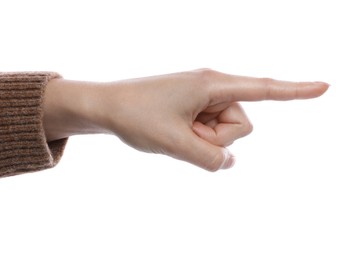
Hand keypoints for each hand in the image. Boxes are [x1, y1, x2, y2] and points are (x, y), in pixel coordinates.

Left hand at [42, 69, 328, 170]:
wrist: (105, 106)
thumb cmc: (135, 117)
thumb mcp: (174, 144)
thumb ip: (209, 158)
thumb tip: (229, 161)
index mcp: (211, 84)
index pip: (263, 89)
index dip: (295, 91)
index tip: (325, 87)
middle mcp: (211, 87)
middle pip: (242, 125)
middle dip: (217, 138)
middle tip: (182, 132)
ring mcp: (202, 98)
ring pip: (225, 133)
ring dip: (202, 140)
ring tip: (173, 131)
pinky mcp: (193, 108)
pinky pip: (208, 132)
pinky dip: (195, 138)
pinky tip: (173, 131)